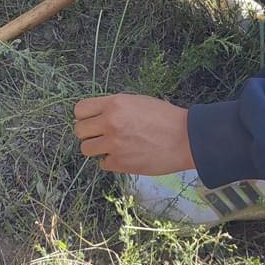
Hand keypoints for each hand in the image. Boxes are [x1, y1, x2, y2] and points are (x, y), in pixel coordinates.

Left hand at [73, 94, 193, 174]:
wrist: (185, 138)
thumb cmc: (165, 117)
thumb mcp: (137, 101)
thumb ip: (115, 107)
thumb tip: (96, 115)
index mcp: (115, 103)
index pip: (80, 109)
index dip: (84, 116)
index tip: (90, 120)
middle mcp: (110, 123)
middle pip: (79, 130)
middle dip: (88, 133)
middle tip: (100, 134)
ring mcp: (114, 144)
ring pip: (86, 149)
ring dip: (96, 148)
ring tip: (111, 146)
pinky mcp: (121, 163)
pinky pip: (102, 163)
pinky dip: (111, 161)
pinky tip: (124, 156)